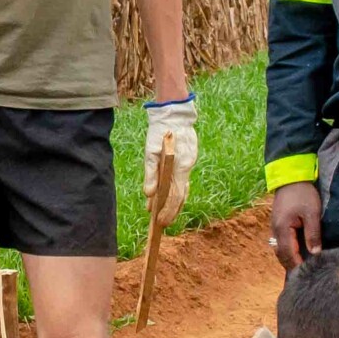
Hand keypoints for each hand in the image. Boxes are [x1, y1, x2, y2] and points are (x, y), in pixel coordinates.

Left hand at [143, 96, 198, 222]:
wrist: (174, 113)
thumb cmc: (160, 131)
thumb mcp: (150, 151)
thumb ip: (150, 173)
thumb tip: (149, 194)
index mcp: (180, 167)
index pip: (175, 196)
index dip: (168, 210)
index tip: (160, 221)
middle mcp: (187, 167)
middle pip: (181, 196)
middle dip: (172, 211)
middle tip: (162, 224)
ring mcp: (189, 164)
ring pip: (183, 189)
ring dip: (174, 203)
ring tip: (162, 214)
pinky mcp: (188, 160)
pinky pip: (183, 180)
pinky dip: (176, 191)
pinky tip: (168, 196)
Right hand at [269, 181, 322, 269]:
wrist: (291, 177)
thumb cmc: (303, 194)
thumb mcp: (312, 213)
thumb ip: (313, 234)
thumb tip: (315, 253)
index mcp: (283, 229)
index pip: (288, 254)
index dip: (297, 266)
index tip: (307, 275)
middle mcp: (275, 231)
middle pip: (281, 255)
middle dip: (292, 266)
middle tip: (305, 276)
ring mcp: (275, 227)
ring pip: (279, 250)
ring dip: (289, 259)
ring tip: (302, 267)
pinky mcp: (278, 224)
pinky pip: (281, 243)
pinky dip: (288, 251)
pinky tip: (297, 254)